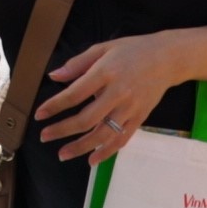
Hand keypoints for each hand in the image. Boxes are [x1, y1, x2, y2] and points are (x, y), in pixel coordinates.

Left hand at [33, 32, 179, 165]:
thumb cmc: (131, 51)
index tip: (39, 115)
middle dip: (62, 130)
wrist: (167, 59)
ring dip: (81, 146)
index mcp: (106, 72)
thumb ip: (77, 64)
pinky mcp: (140, 118)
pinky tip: (92, 159)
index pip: (75, 94)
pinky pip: (122, 139)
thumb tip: (54, 76)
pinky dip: (107, 152)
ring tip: (62, 154)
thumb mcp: (102, 48)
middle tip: (44, 137)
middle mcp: (118, 93)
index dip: (55, 106)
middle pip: (87, 118)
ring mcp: (131, 108)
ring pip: (104, 134)